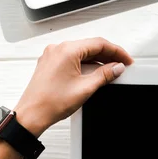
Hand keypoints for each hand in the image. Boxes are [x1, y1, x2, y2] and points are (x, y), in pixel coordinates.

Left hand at [14, 37, 133, 136]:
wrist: (32, 115)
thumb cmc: (50, 103)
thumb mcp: (85, 88)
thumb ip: (104, 75)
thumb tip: (116, 68)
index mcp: (67, 51)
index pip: (99, 44)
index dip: (116, 51)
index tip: (125, 60)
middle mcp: (57, 50)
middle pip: (90, 46)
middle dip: (107, 56)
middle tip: (120, 65)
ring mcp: (51, 56)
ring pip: (80, 53)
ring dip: (96, 60)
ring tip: (109, 71)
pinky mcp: (49, 65)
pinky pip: (71, 59)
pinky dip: (84, 64)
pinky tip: (92, 73)